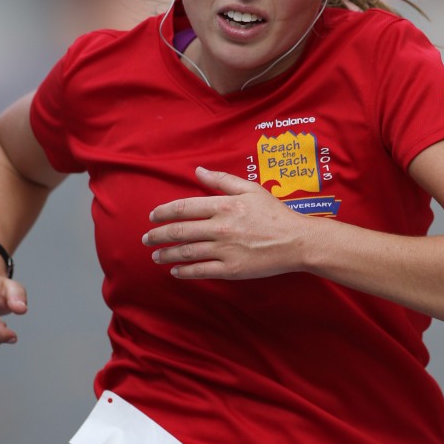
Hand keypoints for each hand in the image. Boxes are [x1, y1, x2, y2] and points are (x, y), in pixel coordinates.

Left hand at [142, 166, 311, 280]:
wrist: (296, 241)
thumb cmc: (275, 213)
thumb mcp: (250, 189)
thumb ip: (222, 179)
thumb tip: (198, 171)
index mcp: (224, 205)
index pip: (184, 207)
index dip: (164, 212)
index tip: (152, 216)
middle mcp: (220, 227)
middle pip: (179, 231)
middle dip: (158, 235)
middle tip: (146, 239)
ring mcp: (225, 249)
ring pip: (186, 252)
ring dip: (166, 255)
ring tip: (156, 256)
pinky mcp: (231, 269)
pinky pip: (201, 271)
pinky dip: (184, 272)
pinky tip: (175, 272)